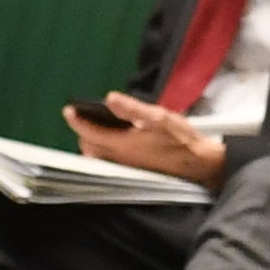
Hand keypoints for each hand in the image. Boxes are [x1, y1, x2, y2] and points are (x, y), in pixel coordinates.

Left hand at [69, 92, 227, 184]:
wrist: (200, 165)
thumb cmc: (181, 140)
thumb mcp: (158, 117)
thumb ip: (132, 109)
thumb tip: (109, 98)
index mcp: (121, 144)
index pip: (89, 132)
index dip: (76, 120)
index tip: (69, 109)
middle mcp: (119, 158)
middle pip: (89, 146)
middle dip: (83, 132)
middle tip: (83, 117)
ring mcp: (126, 166)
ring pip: (97, 156)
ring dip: (92, 142)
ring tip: (96, 128)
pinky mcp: (134, 170)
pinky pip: (108, 161)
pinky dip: (103, 150)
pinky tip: (113, 141)